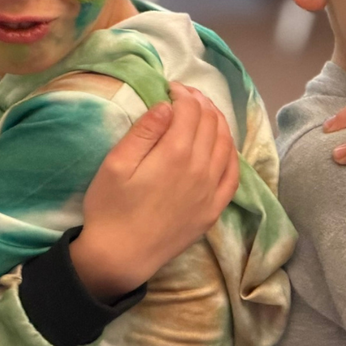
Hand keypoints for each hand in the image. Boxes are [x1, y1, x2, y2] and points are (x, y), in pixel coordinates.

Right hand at [70, 82, 238, 298]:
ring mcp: (212, 190)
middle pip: (211, 123)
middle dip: (200, 102)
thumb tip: (167, 105)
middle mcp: (201, 168)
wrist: (121, 257)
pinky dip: (231, 152)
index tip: (169, 88)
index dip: (182, 93)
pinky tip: (222, 144)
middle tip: (185, 96)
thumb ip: (144, 131)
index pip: (190, 110)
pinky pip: (233, 174)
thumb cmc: (111, 208)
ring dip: (217, 122)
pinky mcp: (214, 209)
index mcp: (176, 153)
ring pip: (226, 144)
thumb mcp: (116, 164)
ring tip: (203, 112)